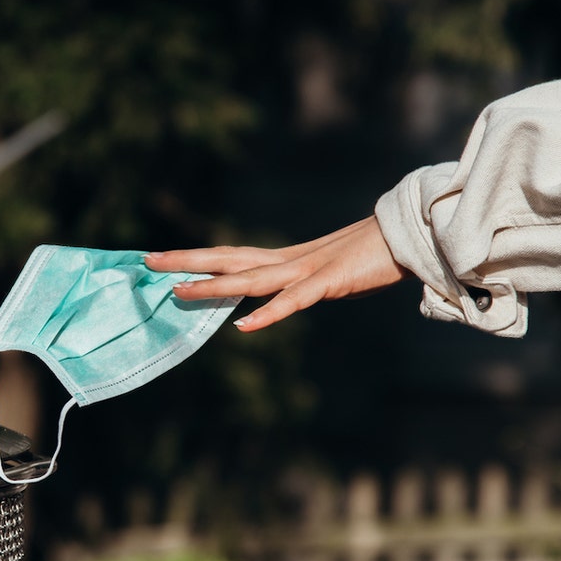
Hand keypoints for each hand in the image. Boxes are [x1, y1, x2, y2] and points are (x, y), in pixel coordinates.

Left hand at [144, 215, 408, 331]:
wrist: (413, 235)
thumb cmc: (374, 256)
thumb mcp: (329, 273)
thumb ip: (303, 284)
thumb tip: (283, 295)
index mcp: (286, 259)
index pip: (231, 256)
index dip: (197, 257)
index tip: (163, 258)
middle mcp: (289, 261)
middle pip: (228, 259)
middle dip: (187, 260)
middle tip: (147, 260)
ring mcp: (308, 270)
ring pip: (250, 279)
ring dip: (213, 287)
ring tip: (177, 291)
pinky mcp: (330, 283)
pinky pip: (293, 302)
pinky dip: (268, 314)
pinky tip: (244, 326)